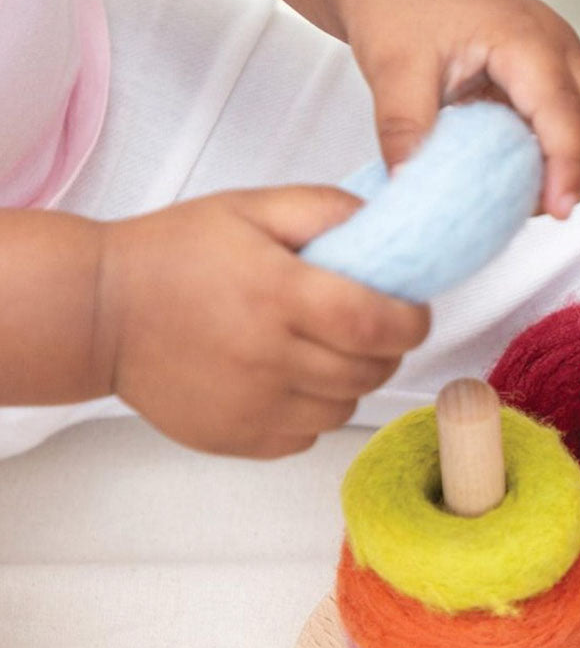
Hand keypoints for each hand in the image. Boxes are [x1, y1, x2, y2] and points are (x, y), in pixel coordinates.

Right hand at [97, 187, 429, 456]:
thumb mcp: (251, 209)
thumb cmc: (174, 256)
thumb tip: (386, 229)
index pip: (379, 324)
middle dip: (386, 349)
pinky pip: (308, 435)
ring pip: (345, 408)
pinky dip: (312, 411)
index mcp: (279, 294)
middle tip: (366, 326)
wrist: (99, 312)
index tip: (412, 313)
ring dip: (349, 381)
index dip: (412, 322)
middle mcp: (271, 358)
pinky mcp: (241, 439)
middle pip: (371, 371)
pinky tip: (286, 380)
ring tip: (319, 351)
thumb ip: (325, 210)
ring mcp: (256, 406)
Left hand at [335, 0, 579, 217]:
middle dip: (578, 179)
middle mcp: (558, 46)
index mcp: (524, 40)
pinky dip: (578, 158)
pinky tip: (540, 177)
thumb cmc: (403, 2)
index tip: (557, 211)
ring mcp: (565, 59)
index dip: (569, 170)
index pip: (567, 116)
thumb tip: (410, 187)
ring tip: (536, 200)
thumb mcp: (392, 69)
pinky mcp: (559, 74)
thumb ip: (404, 130)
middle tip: (528, 212)